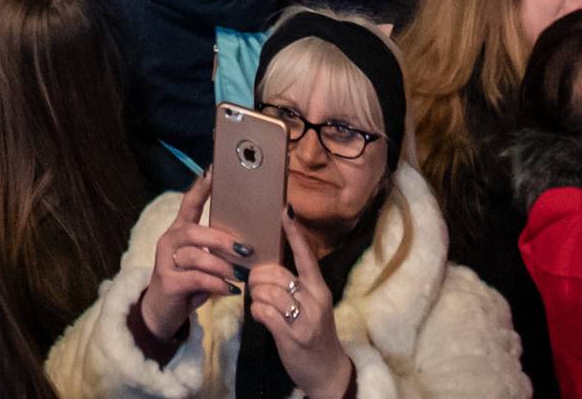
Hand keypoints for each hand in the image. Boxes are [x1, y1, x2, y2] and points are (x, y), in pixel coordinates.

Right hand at [139, 170, 245, 344]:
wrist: (161, 315)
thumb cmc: (187, 285)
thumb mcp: (201, 265)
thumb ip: (215, 252)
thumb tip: (246, 245)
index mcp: (178, 231)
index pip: (189, 203)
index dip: (201, 188)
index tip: (213, 170)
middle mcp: (169, 241)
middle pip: (194, 231)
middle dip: (222, 240)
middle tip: (245, 250)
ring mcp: (165, 261)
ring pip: (196, 256)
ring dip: (222, 266)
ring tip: (240, 275)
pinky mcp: (168, 282)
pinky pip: (196, 279)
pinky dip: (216, 284)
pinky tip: (230, 290)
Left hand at [248, 223, 345, 398]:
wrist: (328, 372)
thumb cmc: (314, 334)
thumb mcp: (312, 306)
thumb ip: (296, 287)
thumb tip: (268, 267)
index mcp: (319, 289)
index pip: (306, 256)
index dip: (294, 234)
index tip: (285, 210)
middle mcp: (315, 300)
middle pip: (277, 274)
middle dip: (258, 277)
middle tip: (254, 285)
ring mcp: (304, 320)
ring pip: (267, 292)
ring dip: (255, 296)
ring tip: (258, 303)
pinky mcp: (292, 337)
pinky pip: (264, 313)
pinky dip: (256, 312)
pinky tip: (260, 316)